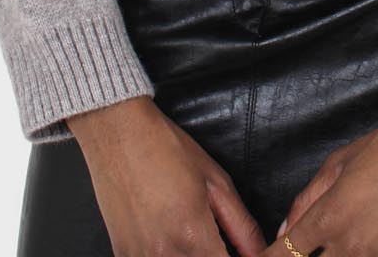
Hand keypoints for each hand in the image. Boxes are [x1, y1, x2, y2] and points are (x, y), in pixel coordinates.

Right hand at [68, 95, 268, 255]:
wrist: (118, 133)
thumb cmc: (168, 149)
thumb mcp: (215, 182)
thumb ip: (241, 225)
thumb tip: (259, 253)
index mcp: (194, 236)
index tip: (237, 253)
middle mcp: (165, 256)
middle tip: (216, 243)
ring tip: (193, 239)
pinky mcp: (122, 256)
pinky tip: (170, 241)